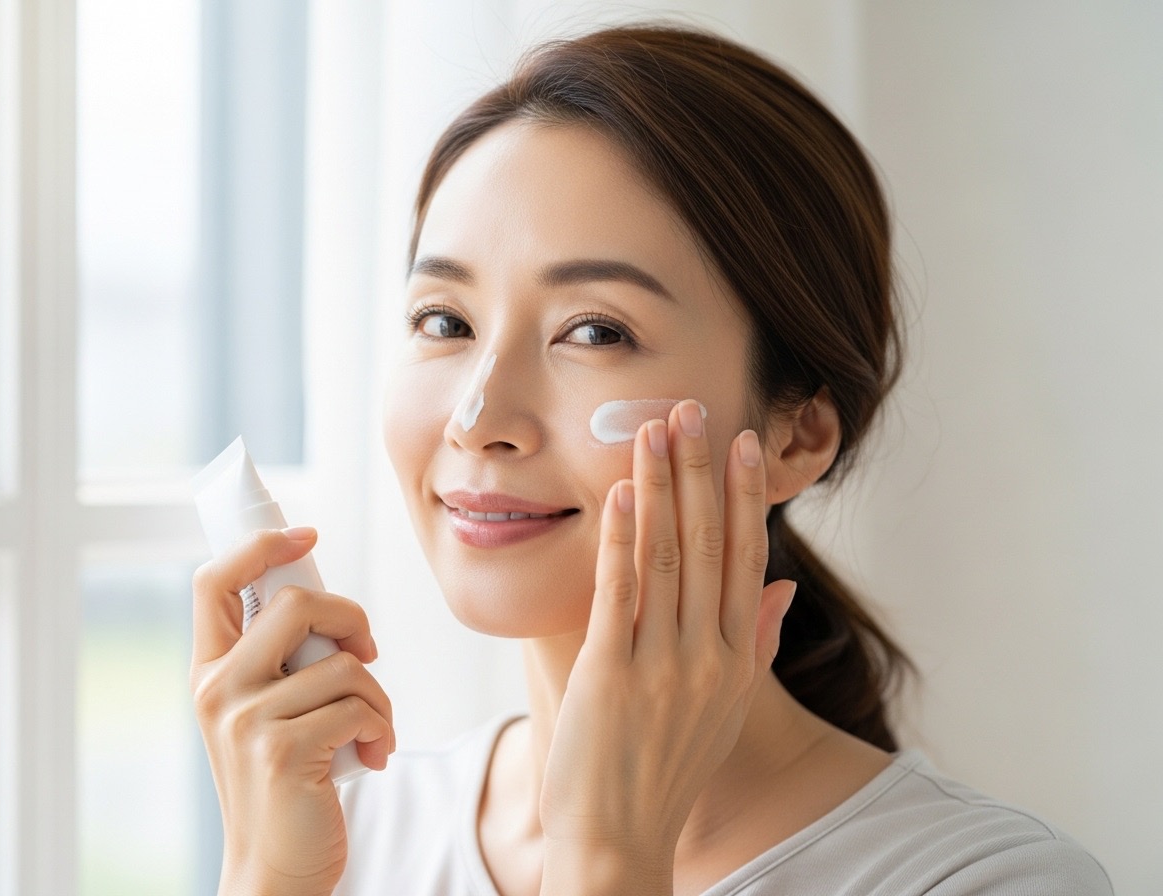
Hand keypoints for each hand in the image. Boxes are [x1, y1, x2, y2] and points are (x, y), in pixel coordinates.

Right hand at [190, 528, 394, 895]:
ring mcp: (246, 720)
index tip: (306, 535)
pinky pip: (359, 705)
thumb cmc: (287, 784)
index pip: (212, 581)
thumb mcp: (265, 713)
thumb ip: (280, 661)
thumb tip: (328, 605)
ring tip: (371, 729)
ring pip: (343, 662)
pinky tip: (372, 755)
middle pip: (295, 603)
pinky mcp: (284, 751)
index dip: (260, 545)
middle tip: (367, 652)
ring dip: (377, 696)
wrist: (276, 868)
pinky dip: (382, 728)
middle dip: (351, 617)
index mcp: (209, 672)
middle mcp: (218, 690)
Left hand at [539, 400, 795, 893]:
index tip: (740, 443)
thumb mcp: (726, 709)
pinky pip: (621, 594)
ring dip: (662, 488)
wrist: (620, 841)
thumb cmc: (667, 771)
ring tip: (655, 430)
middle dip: (701, 471)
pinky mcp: (611, 674)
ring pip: (667, 557)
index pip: (746, 559)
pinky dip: (622, 540)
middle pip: (709, 544)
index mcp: (736, 659)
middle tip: (693, 409)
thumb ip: (757, 643)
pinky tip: (622, 494)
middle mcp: (708, 655)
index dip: (743, 496)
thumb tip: (785, 587)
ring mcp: (661, 664)